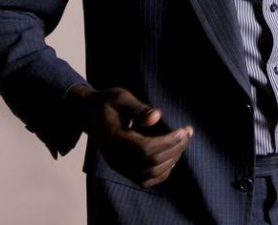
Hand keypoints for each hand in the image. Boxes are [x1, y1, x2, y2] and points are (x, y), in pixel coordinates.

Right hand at [66, 85, 192, 187]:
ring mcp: (119, 166)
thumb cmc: (107, 103)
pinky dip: (162, 172)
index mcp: (115, 140)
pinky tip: (172, 157)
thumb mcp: (120, 98)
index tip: (185, 130)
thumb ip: (137, 108)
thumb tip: (157, 116)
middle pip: (151, 163)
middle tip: (188, 133)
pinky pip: (145, 180)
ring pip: (150, 174)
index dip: (169, 142)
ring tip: (183, 142)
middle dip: (175, 149)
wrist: (89, 114)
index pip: (146, 149)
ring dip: (171, 160)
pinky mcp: (123, 169)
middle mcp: (116, 158)